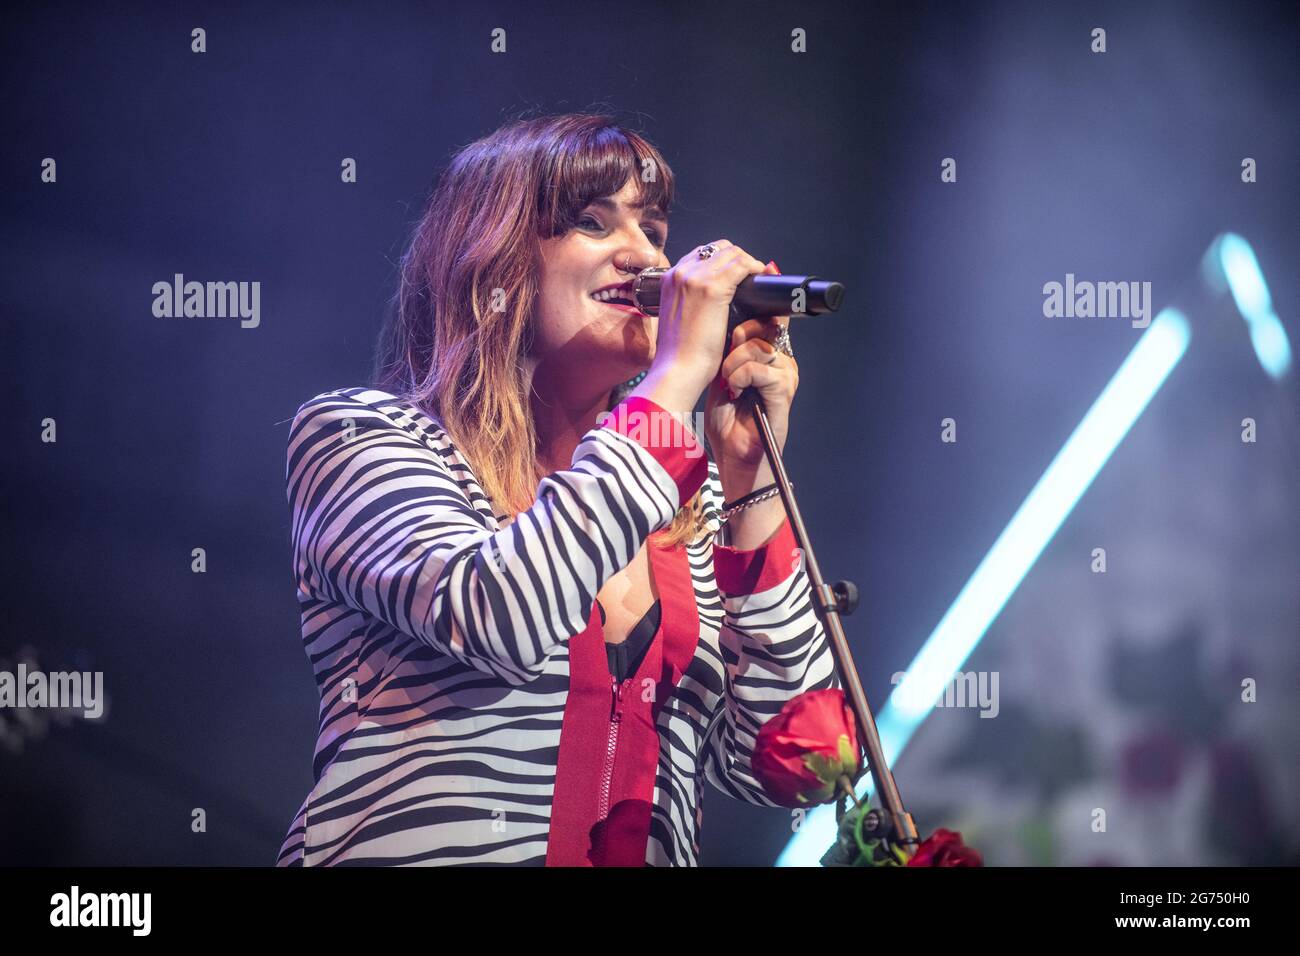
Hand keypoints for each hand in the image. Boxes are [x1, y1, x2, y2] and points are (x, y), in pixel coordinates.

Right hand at [633, 239, 768, 415]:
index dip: (725, 260)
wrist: (676, 370)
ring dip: (749, 263)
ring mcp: (695, 278)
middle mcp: (680, 272)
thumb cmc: (679, 354)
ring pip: (732, 253)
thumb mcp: (680, 318)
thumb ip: (692, 303)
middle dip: (739, 258)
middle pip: (718, 248)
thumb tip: (715, 300)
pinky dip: (755, 269)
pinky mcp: (712, 288)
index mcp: (669, 278)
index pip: (702, 254)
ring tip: (759, 278)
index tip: (739, 274)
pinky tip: (761, 281)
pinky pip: (741, 265)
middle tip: (752, 276)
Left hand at [704, 260, 797, 492]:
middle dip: (736, 339)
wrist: (735, 456)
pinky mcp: (784, 390)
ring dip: (734, 362)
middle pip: (763, 325)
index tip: (724, 331)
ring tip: (727, 382)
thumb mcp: (721, 376)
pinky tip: (733, 392)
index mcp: (769, 355)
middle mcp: (782, 361)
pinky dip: (740, 377)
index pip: (766, 318)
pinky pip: (760, 369)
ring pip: (759, 346)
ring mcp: (786, 374)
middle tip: (723, 365)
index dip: (745, 318)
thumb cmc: (728, 421)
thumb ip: (726, 350)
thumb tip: (718, 321)